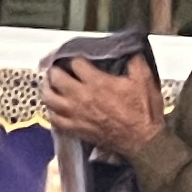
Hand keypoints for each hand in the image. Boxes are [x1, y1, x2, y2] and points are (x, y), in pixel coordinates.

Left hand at [39, 49, 164, 155]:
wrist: (141, 140)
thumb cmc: (143, 111)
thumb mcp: (144, 80)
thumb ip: (135, 62)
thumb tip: (130, 51)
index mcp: (97, 82)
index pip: (76, 63)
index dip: (76, 58)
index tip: (77, 58)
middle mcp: (81, 97)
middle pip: (57, 78)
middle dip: (55, 70)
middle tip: (56, 67)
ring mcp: (75, 114)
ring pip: (50, 99)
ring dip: (47, 89)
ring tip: (48, 84)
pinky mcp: (75, 128)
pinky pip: (54, 119)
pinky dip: (51, 111)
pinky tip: (53, 107)